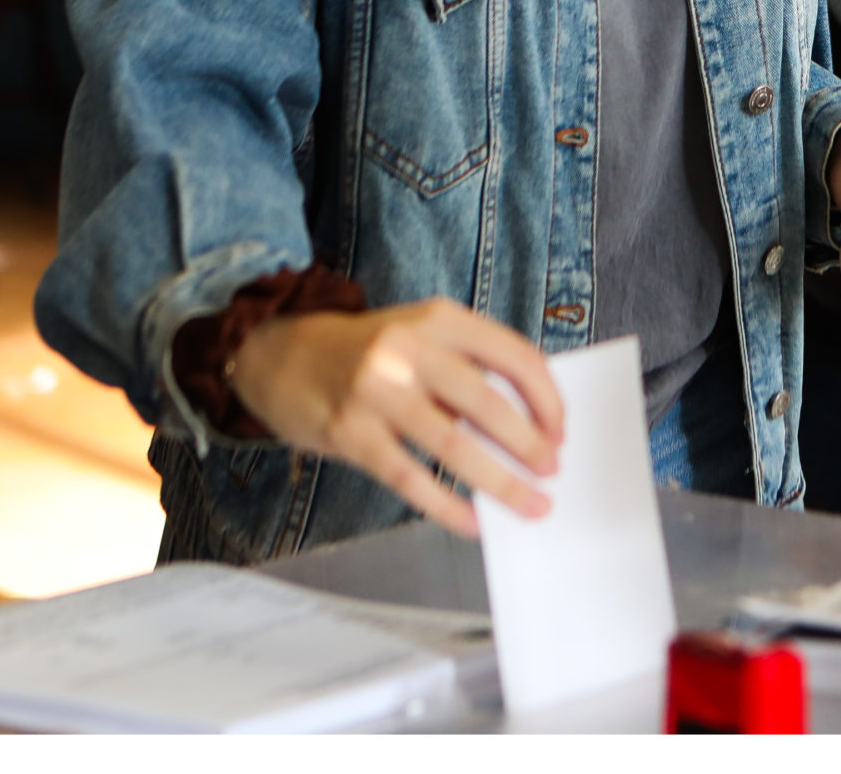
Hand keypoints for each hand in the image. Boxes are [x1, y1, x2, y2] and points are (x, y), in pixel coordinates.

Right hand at [227, 297, 564, 537]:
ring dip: (500, 481)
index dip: (546, 398)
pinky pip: (410, 478)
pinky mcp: (350, 433)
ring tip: (530, 504)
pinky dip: (447, 506)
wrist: (279, 355)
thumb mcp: (421, 335)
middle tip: (552, 473)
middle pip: (487, 403)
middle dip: (530, 445)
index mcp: (438, 318)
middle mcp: (408, 348)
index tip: (562, 430)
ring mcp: (376, 391)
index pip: (513, 355)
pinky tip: (472, 523)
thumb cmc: (366, 352)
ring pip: (453, 445)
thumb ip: (468, 367)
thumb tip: (531, 424)